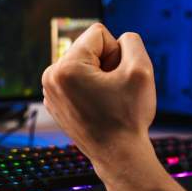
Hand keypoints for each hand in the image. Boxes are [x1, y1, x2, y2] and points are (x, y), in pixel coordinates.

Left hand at [41, 24, 156, 171]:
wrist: (119, 156)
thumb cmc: (129, 117)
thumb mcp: (142, 70)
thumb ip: (132, 42)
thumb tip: (119, 40)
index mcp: (65, 68)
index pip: (99, 33)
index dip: (117, 53)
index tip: (118, 79)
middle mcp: (50, 77)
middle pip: (89, 47)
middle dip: (107, 63)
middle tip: (114, 92)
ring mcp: (50, 91)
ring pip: (84, 63)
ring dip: (100, 75)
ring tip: (107, 99)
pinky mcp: (55, 102)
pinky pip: (78, 79)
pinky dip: (91, 88)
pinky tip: (99, 107)